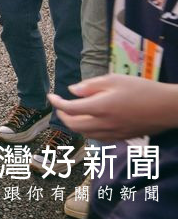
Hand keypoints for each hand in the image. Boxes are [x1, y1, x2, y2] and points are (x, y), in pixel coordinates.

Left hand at [49, 75, 177, 142]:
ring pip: (85, 134)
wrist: (168, 108)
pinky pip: (98, 139)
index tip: (51, 96)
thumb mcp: (114, 79)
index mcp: (100, 107)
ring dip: (74, 125)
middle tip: (60, 106)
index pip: (69, 108)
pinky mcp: (122, 138)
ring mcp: (114, 133)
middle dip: (62, 116)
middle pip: (74, 125)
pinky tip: (90, 123)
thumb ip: (90, 86)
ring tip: (73, 113)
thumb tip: (72, 91)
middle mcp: (104, 124)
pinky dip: (88, 132)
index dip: (56, 102)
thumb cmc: (142, 89)